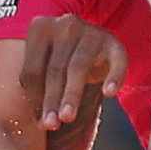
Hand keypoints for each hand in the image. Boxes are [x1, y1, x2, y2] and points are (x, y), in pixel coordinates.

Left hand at [20, 14, 125, 129]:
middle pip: (55, 69)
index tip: (39, 122)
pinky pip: (117, 61)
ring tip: (68, 118)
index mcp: (40, 28)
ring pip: (79, 66)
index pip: (33, 69)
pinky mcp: (113, 42)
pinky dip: (114, 77)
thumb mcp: (43, 67)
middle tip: (52, 124)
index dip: (35, 98)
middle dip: (52, 100)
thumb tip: (42, 121)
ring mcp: (91, 31)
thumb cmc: (59, 59)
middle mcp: (65, 25)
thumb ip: (37, 88)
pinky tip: (109, 93)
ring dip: (72, 94)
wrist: (87, 42)